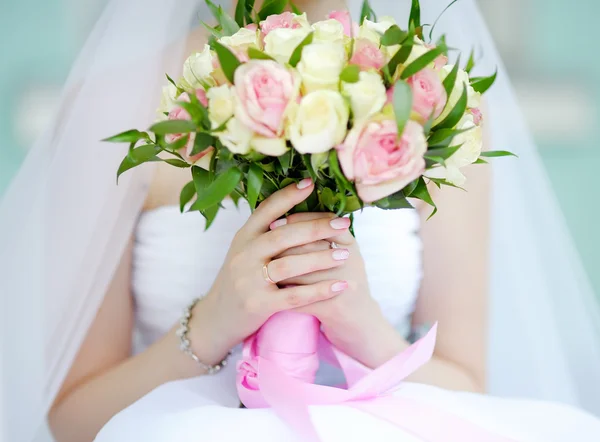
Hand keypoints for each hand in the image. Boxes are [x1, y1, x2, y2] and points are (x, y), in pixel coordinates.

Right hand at [189, 179, 352, 364]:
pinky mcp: (258, 305)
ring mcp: (249, 280)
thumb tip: (297, 211)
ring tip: (345, 254)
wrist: (216, 318)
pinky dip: (319, 290)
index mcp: (242, 237)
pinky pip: (294, 296)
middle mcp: (243, 255)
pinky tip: (339, 285)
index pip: (266, 210)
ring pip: (290, 265)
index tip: (311, 183)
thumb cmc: (239, 280)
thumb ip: (264, 233)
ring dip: (321, 258)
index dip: (288, 195)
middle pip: (284, 235)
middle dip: (316, 227)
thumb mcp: (243, 251)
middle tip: (343, 223)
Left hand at [273, 212, 406, 367]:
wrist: (361, 326)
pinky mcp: (334, 308)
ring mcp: (344, 285)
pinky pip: (302, 297)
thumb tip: (287, 216)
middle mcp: (351, 262)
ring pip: (303, 271)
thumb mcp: (343, 257)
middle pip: (312, 244)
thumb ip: (323, 237)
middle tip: (264, 239)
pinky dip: (284, 293)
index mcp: (352, 246)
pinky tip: (270, 290)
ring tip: (263, 264)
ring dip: (279, 267)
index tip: (276, 221)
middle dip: (284, 241)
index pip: (325, 223)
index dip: (299, 220)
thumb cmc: (344, 286)